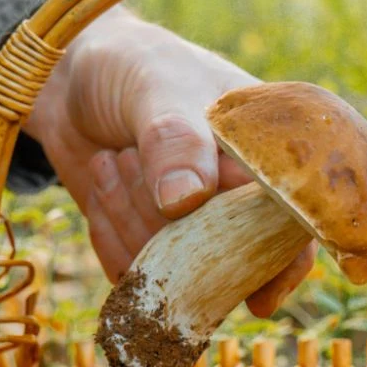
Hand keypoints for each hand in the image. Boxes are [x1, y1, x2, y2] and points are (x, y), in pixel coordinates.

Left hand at [25, 8, 314, 316]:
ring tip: (113, 159)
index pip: (294, 226)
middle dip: (173, 229)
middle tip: (125, 160)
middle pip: (229, 260)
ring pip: (178, 272)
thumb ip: (175, 138)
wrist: (72, 80)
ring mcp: (196, 229)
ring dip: (132, 222)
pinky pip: (140, 276)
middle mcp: (240, 201)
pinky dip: (112, 240)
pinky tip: (102, 185)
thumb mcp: (157, 87)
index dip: (284, 264)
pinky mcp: (153, 247)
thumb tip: (185, 201)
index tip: (260, 298)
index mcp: (266, 159)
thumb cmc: (135, 68)